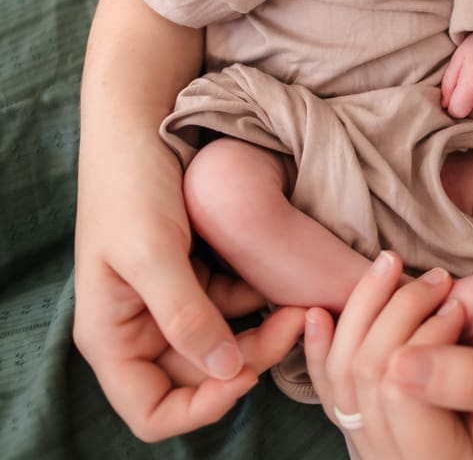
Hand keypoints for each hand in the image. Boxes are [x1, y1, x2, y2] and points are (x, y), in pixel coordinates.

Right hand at [74, 139, 303, 440]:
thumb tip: (227, 373)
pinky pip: (232, 302)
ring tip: (301, 299)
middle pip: (198, 375)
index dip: (199, 408)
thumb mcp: (153, 254)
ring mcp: (170, 298)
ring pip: (223, 340)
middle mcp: (139, 326)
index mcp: (112, 335)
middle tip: (295, 321)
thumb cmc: (130, 186)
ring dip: (262, 327)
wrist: (138, 120)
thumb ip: (187, 318)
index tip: (243, 376)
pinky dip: (258, 295)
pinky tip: (286, 277)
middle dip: (247, 359)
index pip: (151, 410)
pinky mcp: (195, 270)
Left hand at [305, 252, 472, 459]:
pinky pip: (324, 381)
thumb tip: (403, 366)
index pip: (399, 394)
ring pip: (341, 371)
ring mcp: (369, 440)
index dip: (424, 337)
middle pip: (366, 377)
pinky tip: (317, 312)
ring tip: (392, 265)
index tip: (457, 306)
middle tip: (439, 279)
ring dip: (362, 308)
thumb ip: (472, 379)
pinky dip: (318, 343)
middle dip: (399, 311)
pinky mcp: (355, 413)